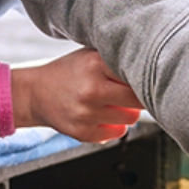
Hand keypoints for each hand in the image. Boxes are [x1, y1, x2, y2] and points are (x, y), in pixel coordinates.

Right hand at [10, 48, 142, 142]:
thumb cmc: (68, 72)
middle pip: (139, 99)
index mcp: (95, 64)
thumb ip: (117, 59)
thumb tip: (154, 65)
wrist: (34, 93)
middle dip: (142, 96)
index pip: (137, 74)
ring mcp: (86, 114)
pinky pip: (117, 132)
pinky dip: (115, 125)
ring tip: (116, 102)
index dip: (147, 76)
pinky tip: (104, 114)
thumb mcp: (90, 55)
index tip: (151, 77)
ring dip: (129, 112)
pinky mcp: (83, 133)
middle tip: (137, 92)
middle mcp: (91, 90)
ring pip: (131, 118)